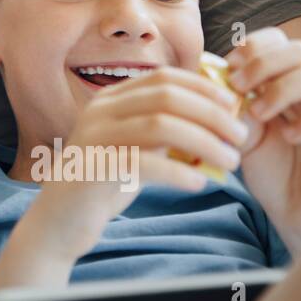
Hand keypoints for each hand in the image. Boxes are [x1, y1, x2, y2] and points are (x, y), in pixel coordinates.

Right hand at [35, 67, 246, 257]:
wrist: (59, 222)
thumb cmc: (104, 185)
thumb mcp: (136, 150)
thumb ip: (164, 132)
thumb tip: (218, 122)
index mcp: (110, 99)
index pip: (163, 77)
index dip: (204, 86)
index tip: (234, 106)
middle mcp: (99, 110)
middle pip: (167, 96)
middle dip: (212, 114)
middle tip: (241, 137)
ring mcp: (94, 137)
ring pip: (160, 124)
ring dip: (204, 141)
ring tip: (230, 161)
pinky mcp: (94, 168)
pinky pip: (145, 163)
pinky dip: (179, 172)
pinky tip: (199, 183)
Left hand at [226, 27, 300, 250]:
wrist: (296, 216)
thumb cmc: (270, 173)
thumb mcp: (242, 136)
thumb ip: (233, 108)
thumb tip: (216, 79)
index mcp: (287, 82)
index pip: (278, 42)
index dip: (253, 47)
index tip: (229, 68)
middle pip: (299, 50)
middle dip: (263, 63)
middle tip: (238, 86)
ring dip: (281, 89)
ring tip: (260, 114)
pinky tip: (289, 136)